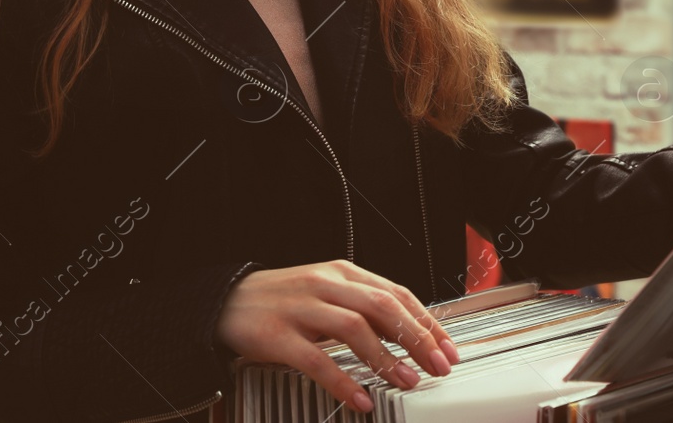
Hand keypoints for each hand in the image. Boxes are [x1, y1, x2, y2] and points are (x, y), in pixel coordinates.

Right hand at [213, 259, 458, 412]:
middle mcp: (325, 285)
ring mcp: (301, 308)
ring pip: (354, 328)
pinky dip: (341, 380)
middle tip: (438, 365)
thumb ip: (362, 307)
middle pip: (382, 306)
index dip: (426, 322)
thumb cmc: (282, 300)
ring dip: (386, 357)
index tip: (447, 347)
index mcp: (342, 273)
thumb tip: (406, 332)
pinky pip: (316, 359)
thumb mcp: (326, 292)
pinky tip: (359, 398)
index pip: (396, 293)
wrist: (225, 301)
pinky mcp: (278, 335)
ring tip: (407, 381)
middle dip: (416, 338)